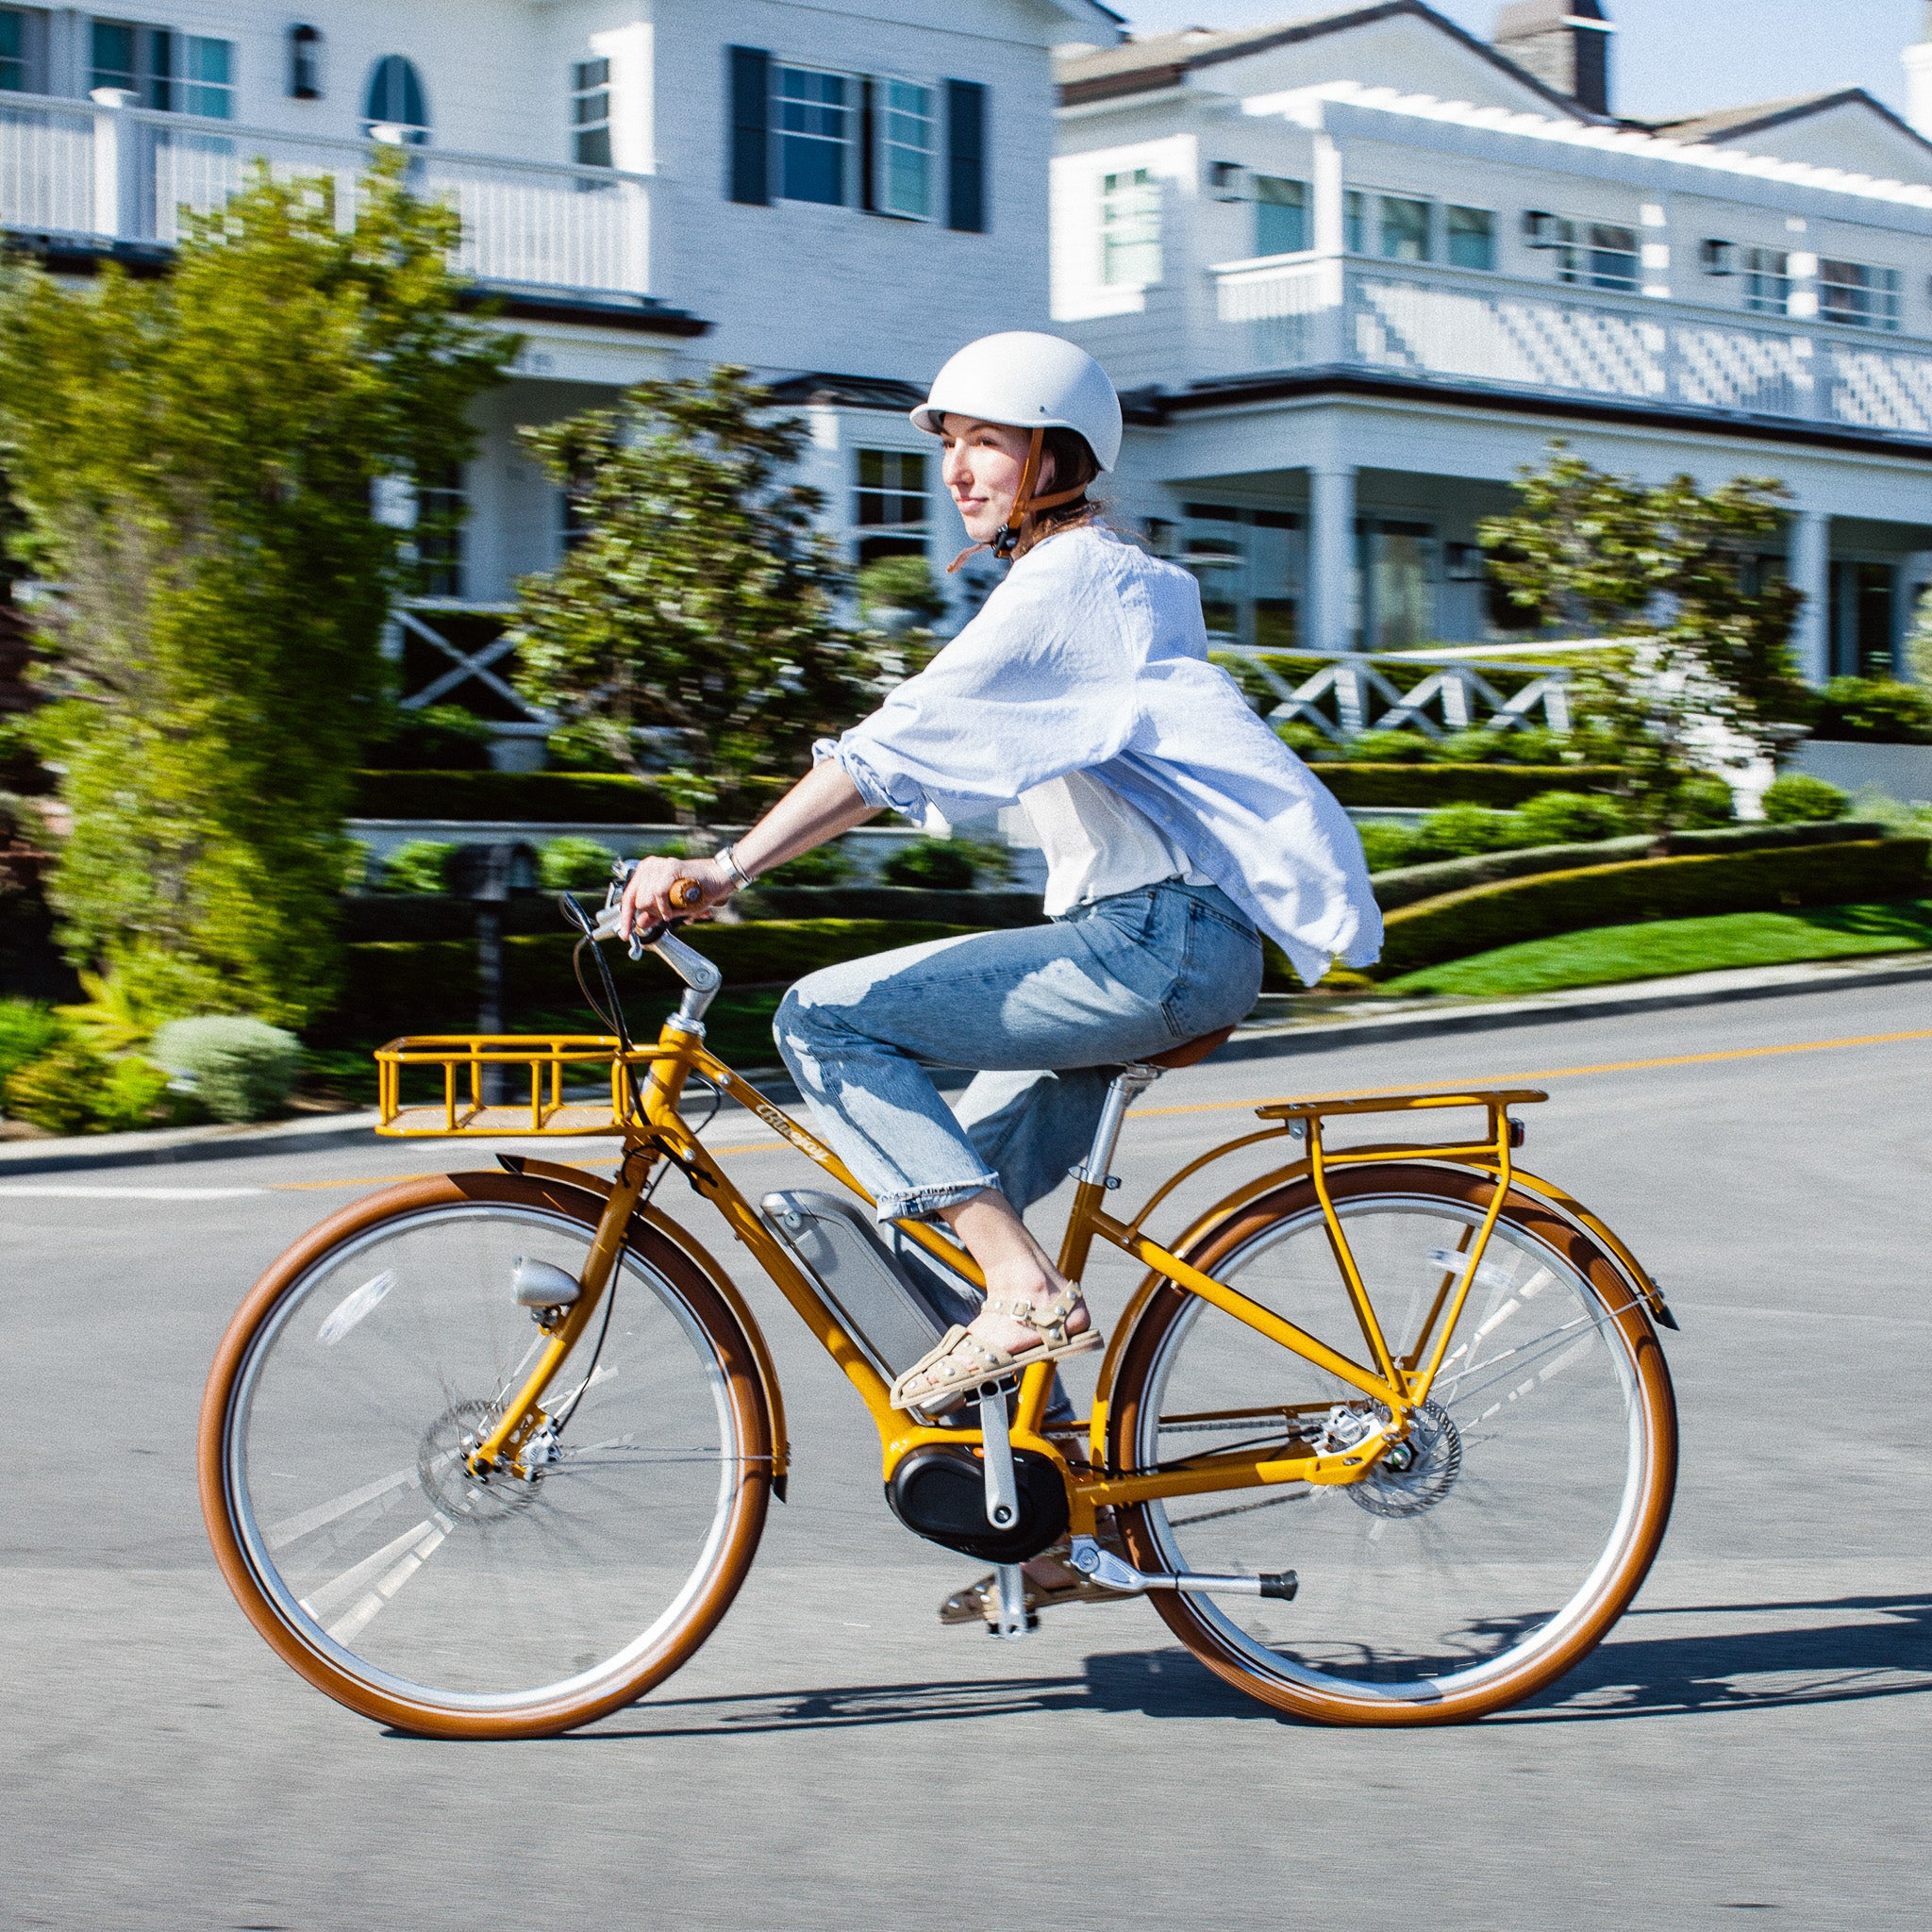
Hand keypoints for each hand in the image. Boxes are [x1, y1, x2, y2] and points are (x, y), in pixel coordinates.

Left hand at [618, 854, 732, 938]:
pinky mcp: (669, 867)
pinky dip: (666, 906)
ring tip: (677, 903)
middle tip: (671, 910)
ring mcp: (658, 866)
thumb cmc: (697, 890)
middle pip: (638, 902)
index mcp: (645, 873)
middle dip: (654, 912)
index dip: (626, 918)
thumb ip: (654, 913)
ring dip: (662, 909)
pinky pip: (658, 893)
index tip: (625, 934)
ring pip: (646, 900)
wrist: (718, 879)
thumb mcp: (672, 906)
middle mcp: (649, 867)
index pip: (628, 897)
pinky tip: (674, 908)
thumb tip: (640, 923)